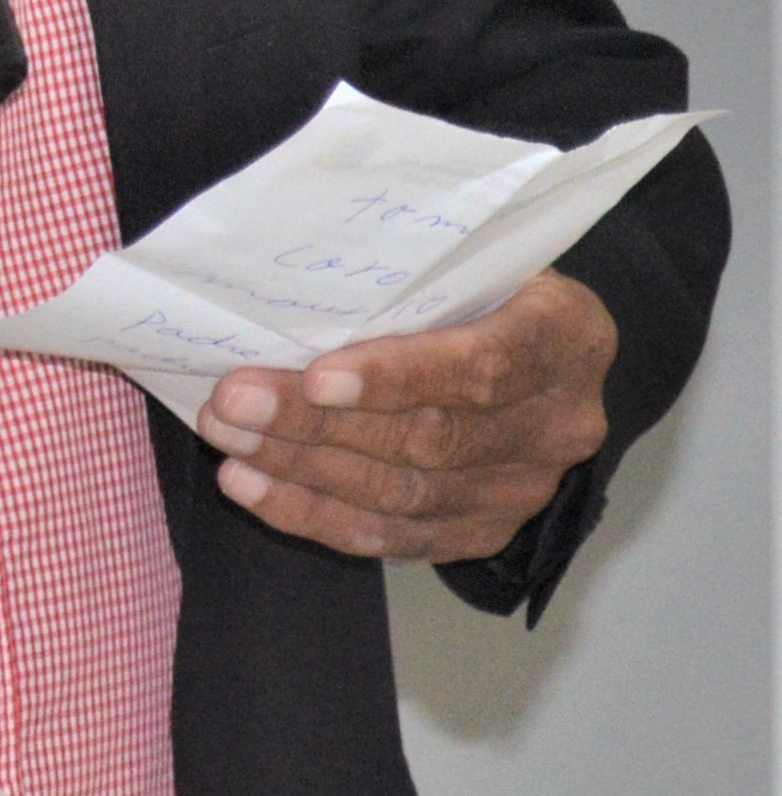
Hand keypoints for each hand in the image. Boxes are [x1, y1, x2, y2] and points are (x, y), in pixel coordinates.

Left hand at [195, 272, 616, 562]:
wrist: (541, 355)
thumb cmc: (483, 289)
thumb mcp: (468, 259)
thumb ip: (410, 277)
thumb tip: (290, 293)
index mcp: (567, 338)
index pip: (484, 366)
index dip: (399, 377)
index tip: (317, 376)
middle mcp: (559, 424)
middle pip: (429, 437)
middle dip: (315, 423)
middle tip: (232, 400)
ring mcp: (526, 487)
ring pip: (402, 492)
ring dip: (300, 469)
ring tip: (227, 437)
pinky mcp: (485, 529)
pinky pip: (393, 536)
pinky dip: (313, 513)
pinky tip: (250, 486)